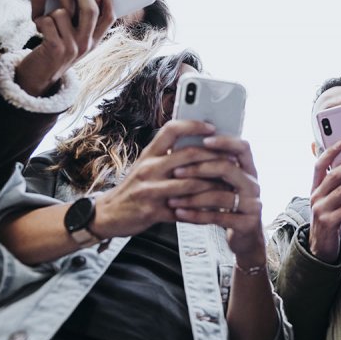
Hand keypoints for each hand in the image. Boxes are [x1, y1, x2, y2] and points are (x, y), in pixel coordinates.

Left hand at [15, 0, 113, 95]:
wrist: (38, 76)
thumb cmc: (54, 50)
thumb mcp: (75, 38)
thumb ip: (82, 21)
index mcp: (95, 40)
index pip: (109, 15)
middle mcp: (87, 44)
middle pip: (90, 8)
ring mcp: (73, 48)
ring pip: (64, 12)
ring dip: (51, 12)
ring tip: (47, 21)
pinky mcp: (56, 49)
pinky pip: (48, 21)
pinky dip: (40, 20)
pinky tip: (38, 28)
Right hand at [92, 120, 225, 237]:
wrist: (108, 214)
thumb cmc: (133, 188)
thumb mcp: (145, 165)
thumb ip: (167, 155)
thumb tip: (198, 143)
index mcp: (149, 153)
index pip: (171, 129)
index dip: (193, 125)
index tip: (212, 126)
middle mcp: (149, 168)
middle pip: (187, 155)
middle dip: (214, 157)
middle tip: (232, 159)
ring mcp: (150, 190)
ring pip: (190, 183)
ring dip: (213, 184)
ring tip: (229, 184)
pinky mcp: (153, 212)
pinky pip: (184, 211)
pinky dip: (202, 211)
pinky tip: (214, 211)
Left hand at [169, 136, 267, 266]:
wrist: (246, 238)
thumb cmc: (229, 206)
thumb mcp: (226, 184)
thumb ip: (213, 168)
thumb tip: (184, 148)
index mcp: (249, 170)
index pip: (242, 147)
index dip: (225, 141)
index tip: (203, 140)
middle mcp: (253, 184)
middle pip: (229, 168)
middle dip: (200, 168)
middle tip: (176, 171)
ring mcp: (253, 204)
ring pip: (220, 195)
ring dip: (193, 197)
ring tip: (172, 199)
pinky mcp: (246, 223)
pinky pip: (218, 217)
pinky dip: (196, 215)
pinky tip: (180, 213)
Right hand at [308, 141, 340, 262]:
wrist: (322, 247)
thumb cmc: (332, 218)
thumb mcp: (331, 200)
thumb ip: (338, 186)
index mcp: (315, 188)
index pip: (319, 165)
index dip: (329, 153)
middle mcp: (315, 196)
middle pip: (334, 175)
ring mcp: (320, 210)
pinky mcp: (328, 222)